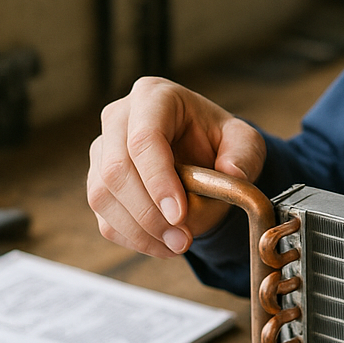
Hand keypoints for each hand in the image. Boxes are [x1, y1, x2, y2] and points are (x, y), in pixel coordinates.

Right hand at [87, 76, 266, 257]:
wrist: (204, 155)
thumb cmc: (220, 141)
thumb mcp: (245, 141)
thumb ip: (244, 155)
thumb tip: (232, 175)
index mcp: (154, 97)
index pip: (143, 139)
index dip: (158, 180)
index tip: (179, 214)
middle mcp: (118, 119)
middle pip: (115, 170)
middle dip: (149, 214)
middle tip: (183, 239)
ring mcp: (103, 151)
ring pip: (102, 197)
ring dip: (140, 231)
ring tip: (179, 244)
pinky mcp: (99, 183)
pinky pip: (105, 218)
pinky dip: (134, 239)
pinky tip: (164, 245)